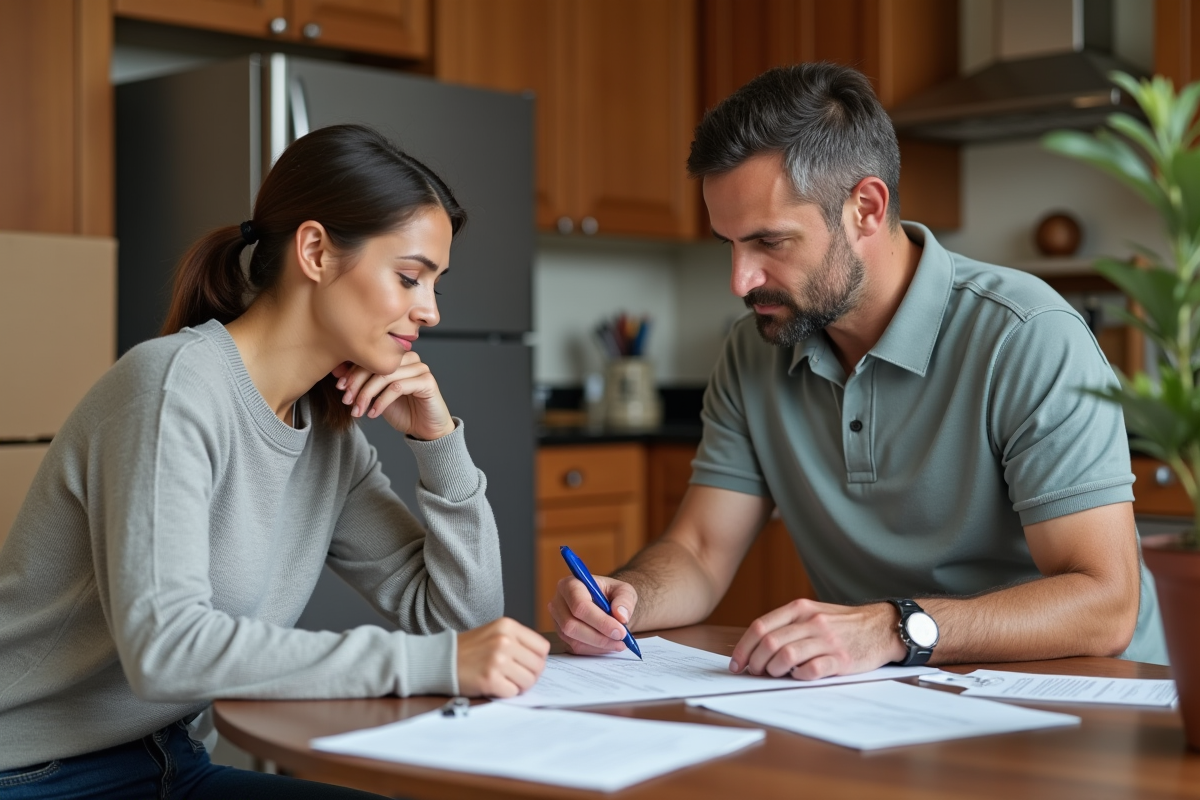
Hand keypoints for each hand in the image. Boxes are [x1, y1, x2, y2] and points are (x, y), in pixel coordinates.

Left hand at [332, 353, 454, 440]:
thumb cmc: (403, 411)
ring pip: (385, 376)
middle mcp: (410, 358)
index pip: (371, 357)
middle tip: (346, 400)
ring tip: (358, 410)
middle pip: (377, 364)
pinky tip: (374, 414)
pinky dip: (382, 402)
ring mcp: (420, 369)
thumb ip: (362, 383)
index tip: (340, 387)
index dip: (352, 372)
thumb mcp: (376, 396)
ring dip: (367, 395)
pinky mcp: (427, 382)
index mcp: (397, 357)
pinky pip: (398, 387)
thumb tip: (336, 371)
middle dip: (358, 384)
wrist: (425, 430)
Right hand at [456, 617, 550, 697]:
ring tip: (504, 680)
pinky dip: (505, 692)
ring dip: (518, 685)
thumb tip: (541, 660)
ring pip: (529, 681)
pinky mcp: (490, 679)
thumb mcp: (495, 632)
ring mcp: (497, 660)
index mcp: (508, 626)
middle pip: (538, 666)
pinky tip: (494, 685)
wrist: (441, 660)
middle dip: (529, 675)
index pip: (543, 647)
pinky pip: (513, 692)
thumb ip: (518, 641)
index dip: (537, 659)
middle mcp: (504, 640)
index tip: (526, 664)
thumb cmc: (470, 649)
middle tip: (514, 676)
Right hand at [549, 574, 638, 654]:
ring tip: (619, 642)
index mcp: (570, 584)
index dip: (600, 620)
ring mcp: (557, 621)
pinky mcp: (562, 636)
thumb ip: (625, 600)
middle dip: (599, 636)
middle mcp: (559, 602)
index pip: (579, 604)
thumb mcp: (624, 590)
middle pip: (572, 625)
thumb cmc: (612, 594)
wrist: (607, 604)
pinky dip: (595, 649)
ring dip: (599, 645)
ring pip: (574, 639)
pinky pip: (576, 648)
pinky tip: (609, 644)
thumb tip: (621, 616)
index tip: (620, 630)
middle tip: (621, 638)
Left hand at [729, 599, 906, 679]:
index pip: (761, 626)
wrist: (881, 626)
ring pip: (787, 655)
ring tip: (774, 675)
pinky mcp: (842, 659)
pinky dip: (799, 676)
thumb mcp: (813, 613)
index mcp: (800, 609)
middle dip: (755, 661)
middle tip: (754, 672)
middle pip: (770, 642)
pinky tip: (798, 677)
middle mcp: (811, 622)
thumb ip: (788, 626)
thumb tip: (756, 648)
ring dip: (773, 669)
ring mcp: (827, 640)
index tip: (737, 663)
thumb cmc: (842, 624)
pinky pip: (812, 669)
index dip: (744, 647)